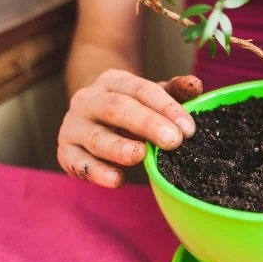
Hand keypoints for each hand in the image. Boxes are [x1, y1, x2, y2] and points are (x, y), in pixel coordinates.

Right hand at [57, 70, 202, 187]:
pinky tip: (118, 180)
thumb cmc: (131, 106)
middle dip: (146, 124)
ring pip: (96, 137)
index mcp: (113, 81)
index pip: (141, 90)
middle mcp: (88, 100)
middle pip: (117, 109)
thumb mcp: (152, 95)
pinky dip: (97, 172)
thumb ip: (175, 92)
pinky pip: (78, 163)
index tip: (188, 128)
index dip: (166, 108)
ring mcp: (74, 126)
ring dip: (119, 148)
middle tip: (172, 141)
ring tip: (140, 156)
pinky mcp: (65, 152)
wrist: (92, 114)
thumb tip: (196, 85)